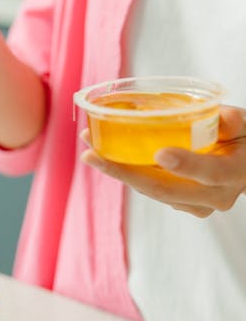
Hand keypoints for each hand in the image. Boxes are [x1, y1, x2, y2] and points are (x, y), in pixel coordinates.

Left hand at [80, 106, 245, 216]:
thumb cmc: (244, 140)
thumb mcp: (245, 125)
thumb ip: (233, 120)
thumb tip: (216, 115)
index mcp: (232, 175)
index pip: (210, 172)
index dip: (186, 164)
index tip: (160, 153)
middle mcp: (214, 197)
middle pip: (164, 189)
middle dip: (125, 173)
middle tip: (93, 154)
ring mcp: (196, 205)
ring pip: (152, 192)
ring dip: (119, 172)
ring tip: (90, 151)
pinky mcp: (181, 204)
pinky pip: (151, 189)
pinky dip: (129, 174)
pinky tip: (106, 158)